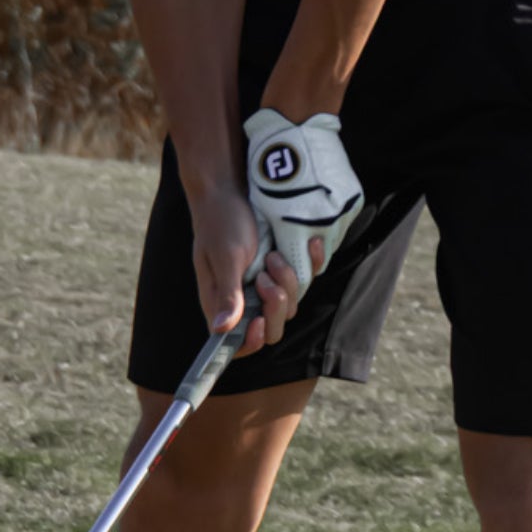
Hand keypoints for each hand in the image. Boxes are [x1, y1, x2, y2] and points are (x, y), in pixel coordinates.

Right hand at [186, 183, 301, 359]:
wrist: (231, 188)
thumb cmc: (221, 222)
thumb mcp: (226, 256)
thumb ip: (228, 293)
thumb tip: (220, 330)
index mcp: (221, 302)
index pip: (236, 342)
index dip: (251, 341)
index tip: (258, 321)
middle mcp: (244, 298)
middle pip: (270, 327)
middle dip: (275, 306)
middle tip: (267, 278)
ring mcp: (264, 284)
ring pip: (290, 303)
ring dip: (288, 281)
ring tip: (274, 255)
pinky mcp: (281, 268)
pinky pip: (303, 279)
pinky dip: (310, 264)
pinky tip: (311, 244)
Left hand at [243, 107, 364, 298]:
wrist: (297, 127)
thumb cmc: (268, 166)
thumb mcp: (262, 205)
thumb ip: (272, 237)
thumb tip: (275, 262)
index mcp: (295, 228)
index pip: (299, 272)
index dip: (290, 274)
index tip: (283, 269)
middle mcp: (323, 224)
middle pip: (318, 261)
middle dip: (305, 259)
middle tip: (293, 247)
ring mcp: (342, 212)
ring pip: (332, 242)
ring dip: (320, 240)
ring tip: (305, 222)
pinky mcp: (354, 199)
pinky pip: (342, 221)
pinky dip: (331, 220)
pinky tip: (318, 206)